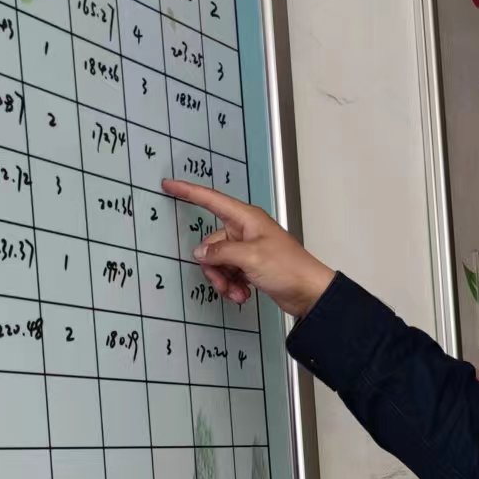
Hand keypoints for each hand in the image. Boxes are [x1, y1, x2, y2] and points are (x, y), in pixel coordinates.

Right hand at [162, 179, 336, 318]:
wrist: (309, 292)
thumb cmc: (289, 268)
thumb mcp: (250, 258)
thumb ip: (220, 252)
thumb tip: (201, 252)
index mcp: (246, 218)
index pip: (211, 200)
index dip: (188, 192)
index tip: (170, 185)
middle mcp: (246, 230)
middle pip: (212, 242)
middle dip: (213, 266)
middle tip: (224, 282)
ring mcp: (248, 248)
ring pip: (219, 261)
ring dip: (224, 280)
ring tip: (237, 292)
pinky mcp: (251, 265)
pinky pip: (229, 272)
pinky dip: (232, 285)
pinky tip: (242, 294)